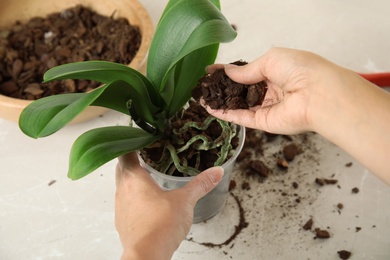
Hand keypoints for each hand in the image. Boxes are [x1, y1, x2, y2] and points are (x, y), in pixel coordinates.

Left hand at [115, 153, 223, 259]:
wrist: (147, 255)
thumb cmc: (161, 224)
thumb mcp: (185, 201)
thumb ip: (201, 184)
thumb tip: (217, 171)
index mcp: (134, 178)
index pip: (125, 153)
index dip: (131, 143)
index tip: (140, 138)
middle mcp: (122, 190)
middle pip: (121, 168)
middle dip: (132, 160)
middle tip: (146, 155)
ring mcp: (120, 207)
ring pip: (122, 186)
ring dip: (132, 180)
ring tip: (148, 178)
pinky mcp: (123, 222)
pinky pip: (125, 203)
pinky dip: (133, 198)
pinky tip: (148, 202)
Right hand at [206, 47, 389, 182]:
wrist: (318, 94)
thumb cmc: (300, 69)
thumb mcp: (271, 59)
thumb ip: (247, 69)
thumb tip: (227, 72)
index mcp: (275, 71)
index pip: (246, 71)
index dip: (228, 71)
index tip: (210, 70)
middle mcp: (270, 90)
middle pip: (241, 89)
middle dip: (222, 87)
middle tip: (203, 85)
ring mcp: (266, 107)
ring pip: (238, 104)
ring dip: (220, 101)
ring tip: (201, 97)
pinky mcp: (263, 122)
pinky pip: (241, 117)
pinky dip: (225, 113)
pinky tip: (210, 108)